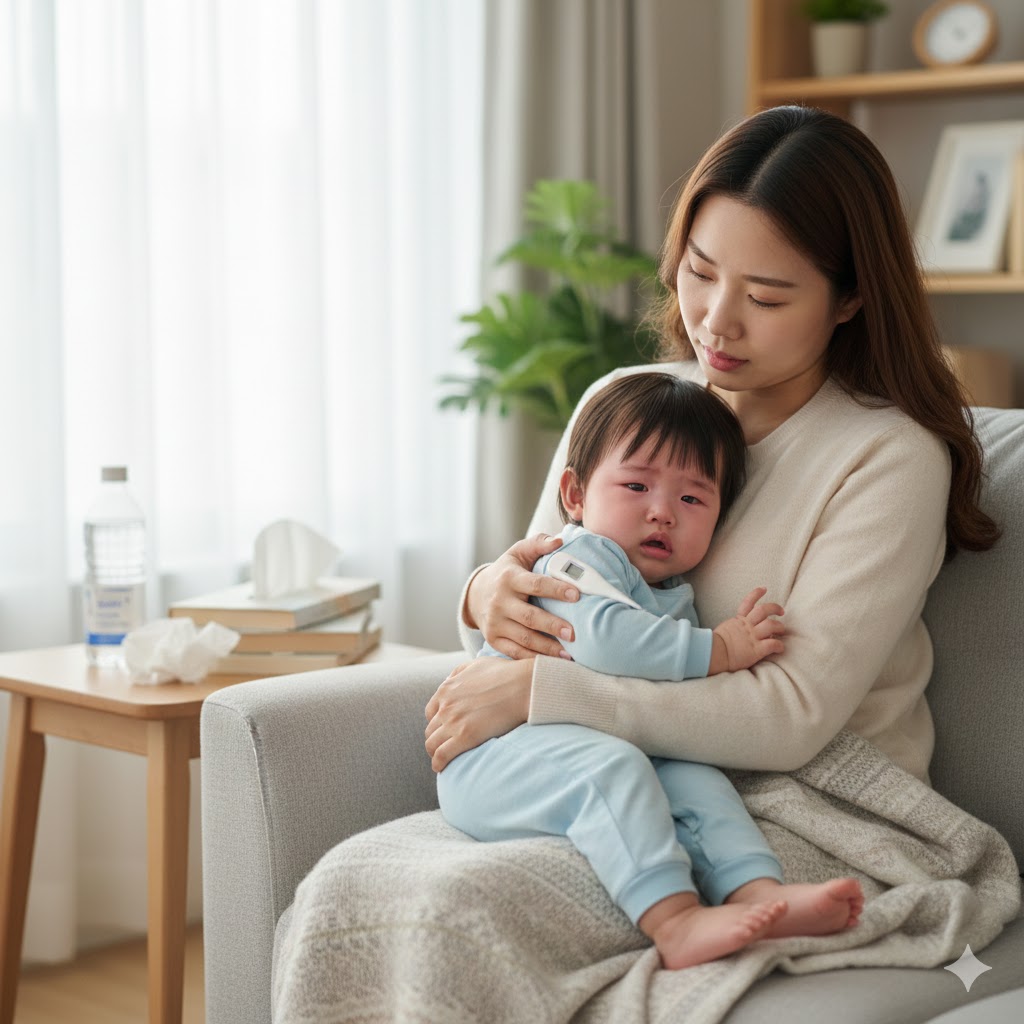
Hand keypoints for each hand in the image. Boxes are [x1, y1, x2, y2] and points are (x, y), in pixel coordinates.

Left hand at [425, 657, 532, 771]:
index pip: (431, 713)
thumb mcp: (476, 664)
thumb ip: (460, 671)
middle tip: (445, 746)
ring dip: (434, 752)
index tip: (445, 730)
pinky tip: (441, 767)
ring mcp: (454, 722)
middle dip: (436, 738)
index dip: (437, 723)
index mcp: (447, 689)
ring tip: (441, 759)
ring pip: (432, 744)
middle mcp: (446, 706)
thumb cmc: (505, 674)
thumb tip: (451, 680)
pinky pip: (441, 755)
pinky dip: (438, 763)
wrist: (522, 686)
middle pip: (430, 730)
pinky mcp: (465, 737)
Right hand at [465, 533, 579, 659]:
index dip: (556, 590)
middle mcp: (500, 602)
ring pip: (523, 638)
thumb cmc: (507, 571)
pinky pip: (515, 653)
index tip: (577, 595)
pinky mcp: (493, 640)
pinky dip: (534, 659)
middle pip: (529, 616)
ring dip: (547, 648)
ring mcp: (495, 623)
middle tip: (575, 633)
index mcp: (509, 578)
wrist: (476, 594)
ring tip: (569, 654)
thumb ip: (539, 544)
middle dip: (553, 626)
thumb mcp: (518, 553)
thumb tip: (560, 541)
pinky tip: (552, 662)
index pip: (535, 584)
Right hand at [709, 587, 785, 673]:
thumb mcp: (725, 630)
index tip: (764, 589)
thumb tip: (739, 629)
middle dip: (775, 608)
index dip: (756, 594)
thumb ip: (735, 627)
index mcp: (738, 621)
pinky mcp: (756, 650)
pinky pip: (773, 644)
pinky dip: (779, 646)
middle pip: (763, 610)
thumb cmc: (716, 644)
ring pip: (771, 625)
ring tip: (781, 631)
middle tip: (781, 611)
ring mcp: (752, 637)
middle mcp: (747, 626)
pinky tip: (780, 648)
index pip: (748, 603)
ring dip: (779, 627)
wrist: (713, 654)